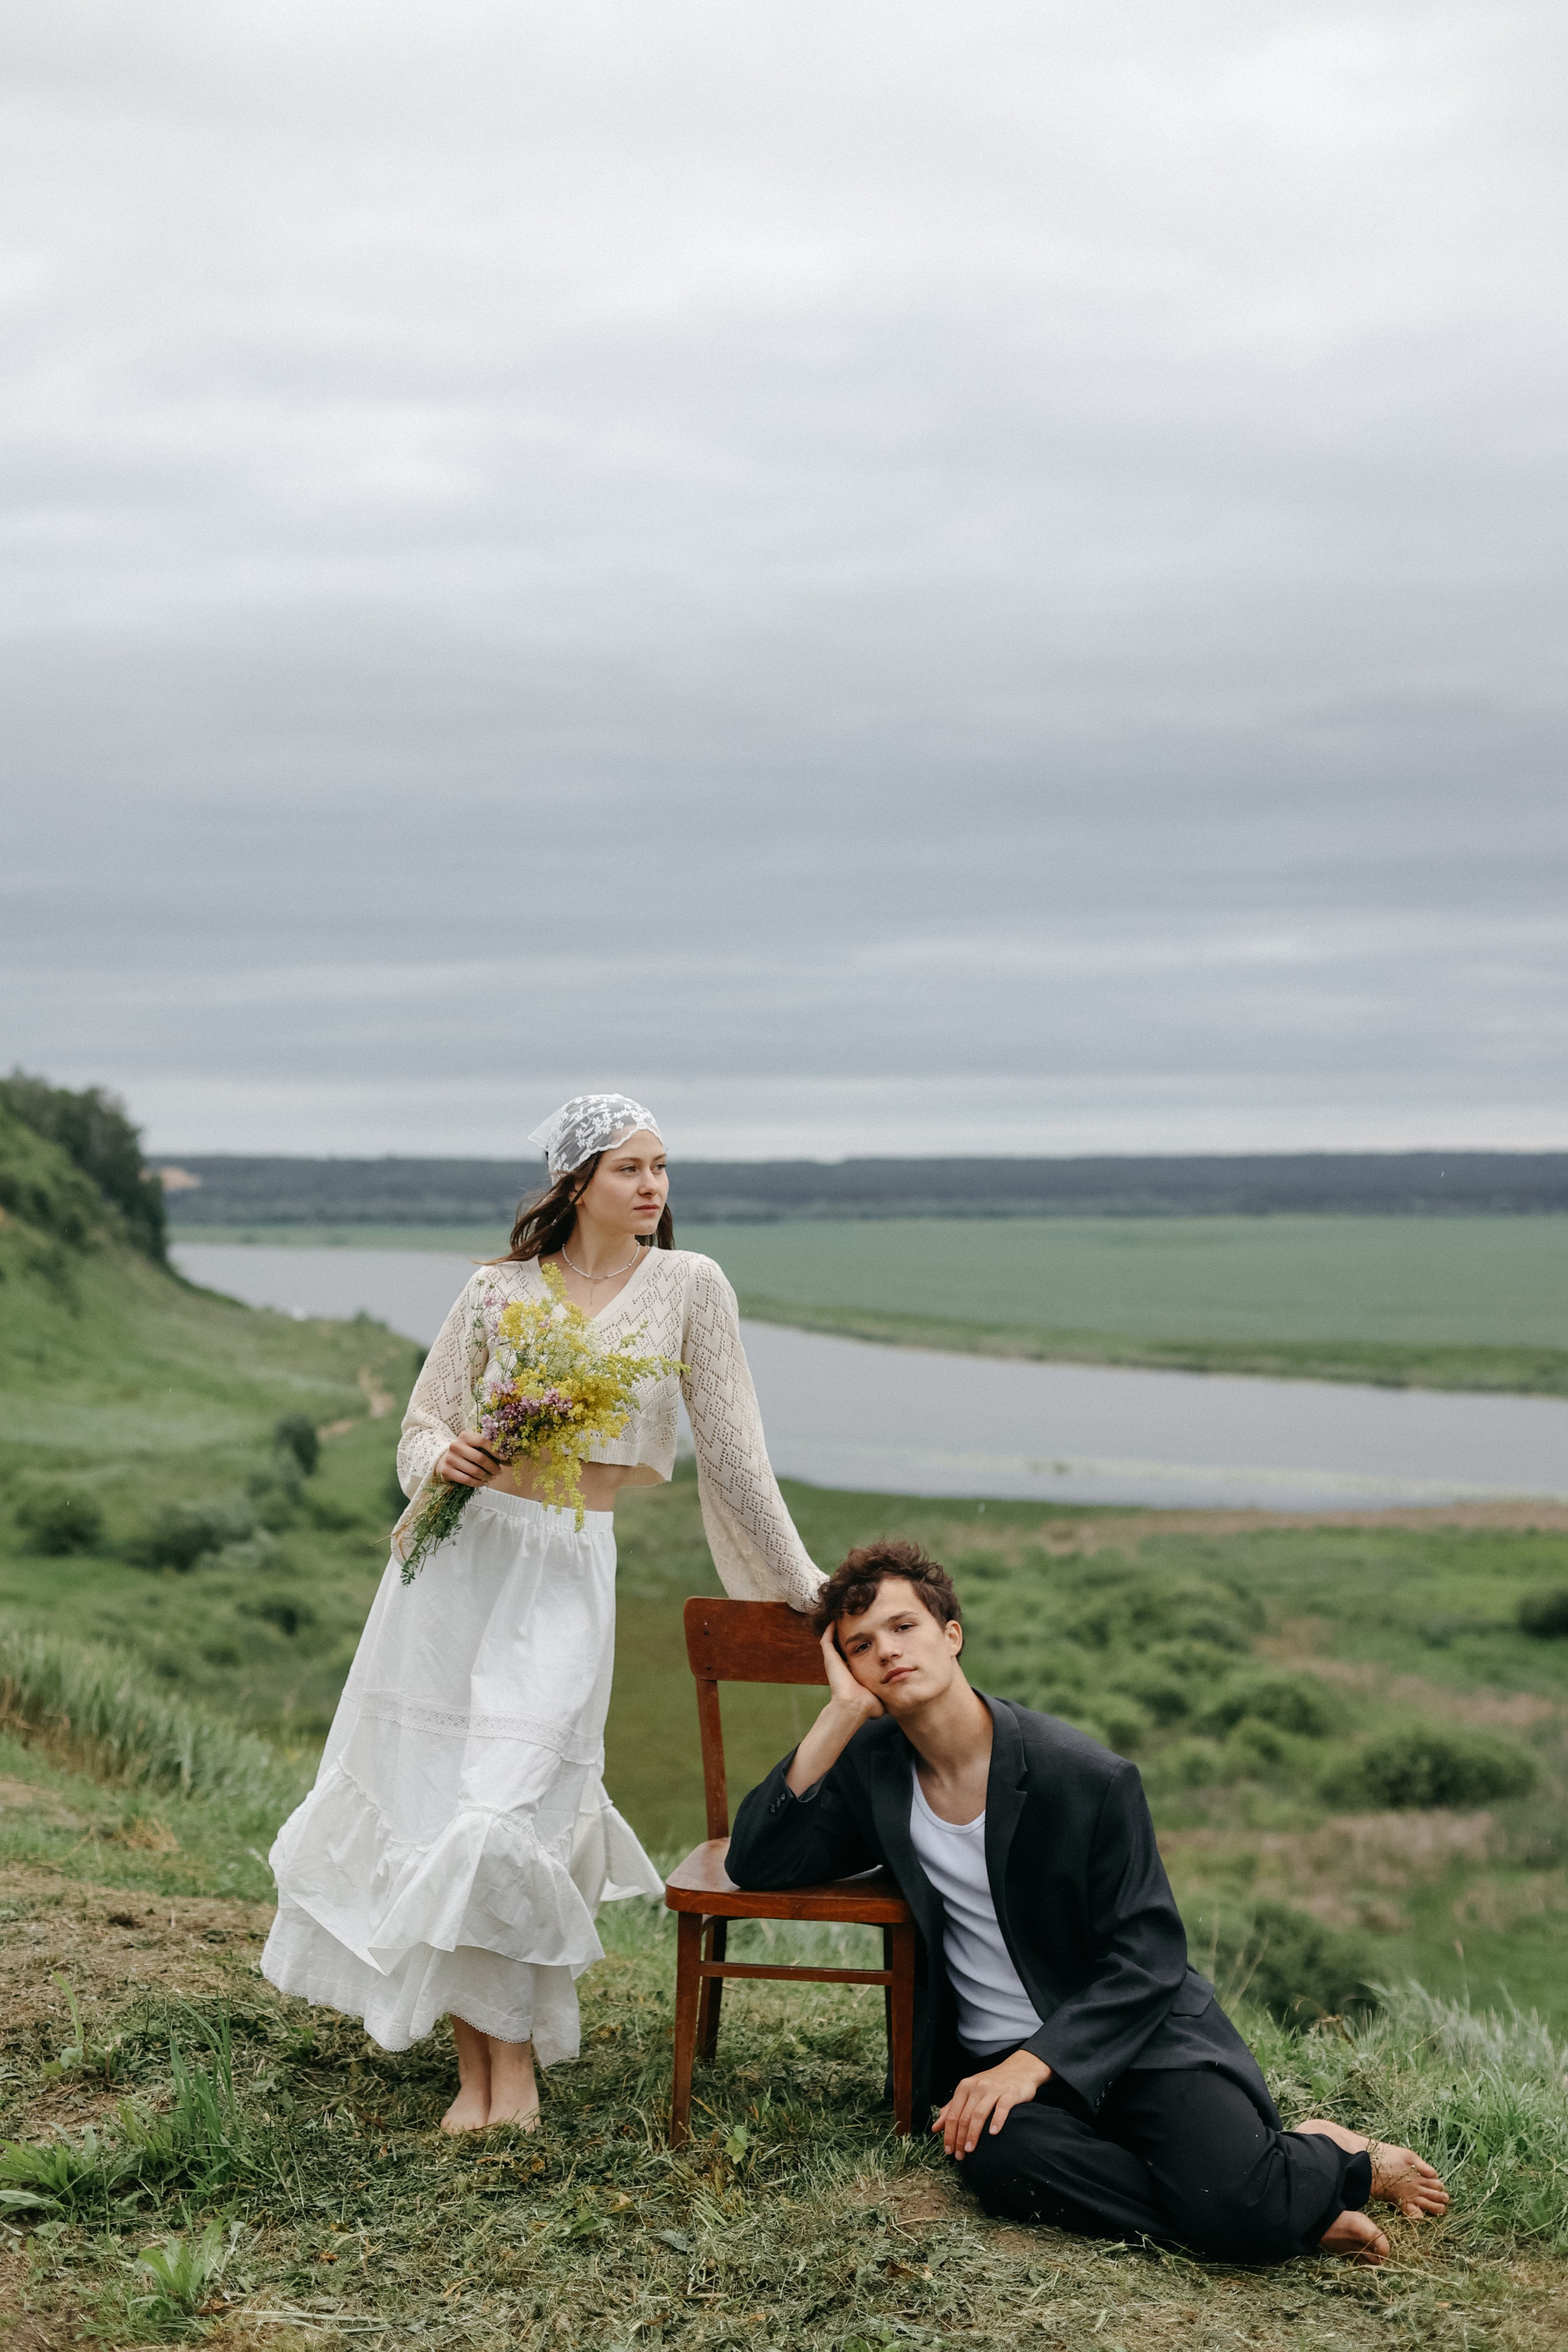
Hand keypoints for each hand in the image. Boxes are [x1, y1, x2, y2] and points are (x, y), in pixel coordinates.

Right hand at [437, 1434, 500, 1487]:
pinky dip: (478, 1483)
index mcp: (465, 1436)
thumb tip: (506, 1459)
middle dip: (492, 1467)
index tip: (504, 1458)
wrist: (444, 1459)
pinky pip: (467, 1480)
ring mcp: (450, 1459)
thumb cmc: (465, 1452)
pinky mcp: (447, 1471)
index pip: (483, 1441)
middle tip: (499, 1472)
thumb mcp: (473, 1445)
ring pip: (474, 1471)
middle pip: (480, 1458)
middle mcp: (456, 1446)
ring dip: (486, 1476)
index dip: (495, 1451)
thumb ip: (487, 1449)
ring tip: (492, 1477)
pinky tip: (483, 1482)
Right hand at [821, 1622, 883, 1722]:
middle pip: (843, 1647)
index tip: (869, 1636)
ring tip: (842, 1616)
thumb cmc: (869, 1704)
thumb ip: (889, 1691)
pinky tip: (835, 1619)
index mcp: (853, 1674)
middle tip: (857, 1621)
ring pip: (832, 1641)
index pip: (856, 1657)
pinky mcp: (829, 1659)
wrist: (855, 1707)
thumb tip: (899, 1691)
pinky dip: (829, 1629)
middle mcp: (842, 1667)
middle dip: (848, 1635)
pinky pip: (827, 1640)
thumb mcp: (881, 1694)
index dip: (861, 1647)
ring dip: (837, 1629)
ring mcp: (834, 1662)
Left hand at [932, 2050, 1050, 2157]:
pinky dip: (996, 2121)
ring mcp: (994, 2089)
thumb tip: (936, 2127)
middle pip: (964, 2117)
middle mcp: (977, 2087)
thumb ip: (952, 2108)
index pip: (952, 2114)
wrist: (1019, 2069)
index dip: (949, 2134)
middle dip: (960, 2139)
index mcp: (965, 2087)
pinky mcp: (1010, 2093)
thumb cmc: (992, 2084)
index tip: (948, 2150)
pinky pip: (1002, 2108)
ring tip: (970, 2150)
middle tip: (959, 2155)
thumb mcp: (969, 2091)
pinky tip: (993, 2133)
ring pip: (979, 2114)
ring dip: (973, 2134)